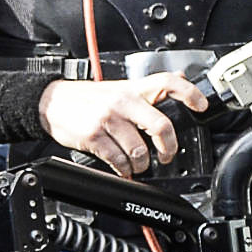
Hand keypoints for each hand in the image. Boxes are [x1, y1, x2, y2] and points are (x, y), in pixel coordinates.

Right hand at [42, 73, 208, 176]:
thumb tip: (179, 82)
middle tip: (166, 156)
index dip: (189, 94)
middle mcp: (122, 101)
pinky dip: (123, 169)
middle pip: (161, 126)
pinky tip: (121, 167)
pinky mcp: (94, 136)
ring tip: (137, 165)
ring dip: (141, 165)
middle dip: (168, 149)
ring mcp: (108, 119)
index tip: (200, 107)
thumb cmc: (86, 98)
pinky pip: (118, 160)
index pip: (167, 83)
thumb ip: (146, 89)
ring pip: (139, 150)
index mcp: (131, 88)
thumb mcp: (117, 87)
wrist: (50, 102)